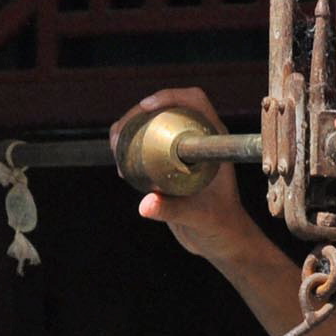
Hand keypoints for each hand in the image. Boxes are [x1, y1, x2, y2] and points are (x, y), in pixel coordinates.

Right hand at [117, 89, 264, 264]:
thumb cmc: (220, 226)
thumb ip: (173, 211)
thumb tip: (145, 205)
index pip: (194, 101)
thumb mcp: (198, 217)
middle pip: (165, 108)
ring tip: (114, 146)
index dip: (169, 96)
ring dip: (128, 127)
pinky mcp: (168, 163)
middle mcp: (198, 138)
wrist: (220, 240)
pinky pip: (145, 144)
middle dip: (137, 113)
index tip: (146, 107)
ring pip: (152, 124)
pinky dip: (128, 145)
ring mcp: (182, 149)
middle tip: (118, 134)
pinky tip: (119, 162)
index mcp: (214, 140)